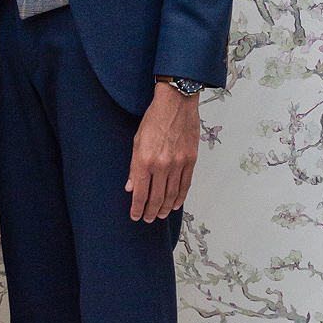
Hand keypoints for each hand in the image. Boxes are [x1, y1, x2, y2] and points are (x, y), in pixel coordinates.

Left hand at [125, 84, 199, 221]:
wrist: (176, 103)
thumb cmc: (154, 118)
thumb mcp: (137, 141)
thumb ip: (134, 167)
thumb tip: (131, 187)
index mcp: (145, 160)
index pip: (140, 193)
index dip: (137, 208)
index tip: (135, 216)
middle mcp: (162, 165)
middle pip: (157, 198)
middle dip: (151, 212)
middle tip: (148, 219)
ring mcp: (178, 164)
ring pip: (172, 195)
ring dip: (165, 208)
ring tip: (160, 215)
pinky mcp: (191, 160)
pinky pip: (185, 185)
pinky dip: (180, 197)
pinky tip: (175, 204)